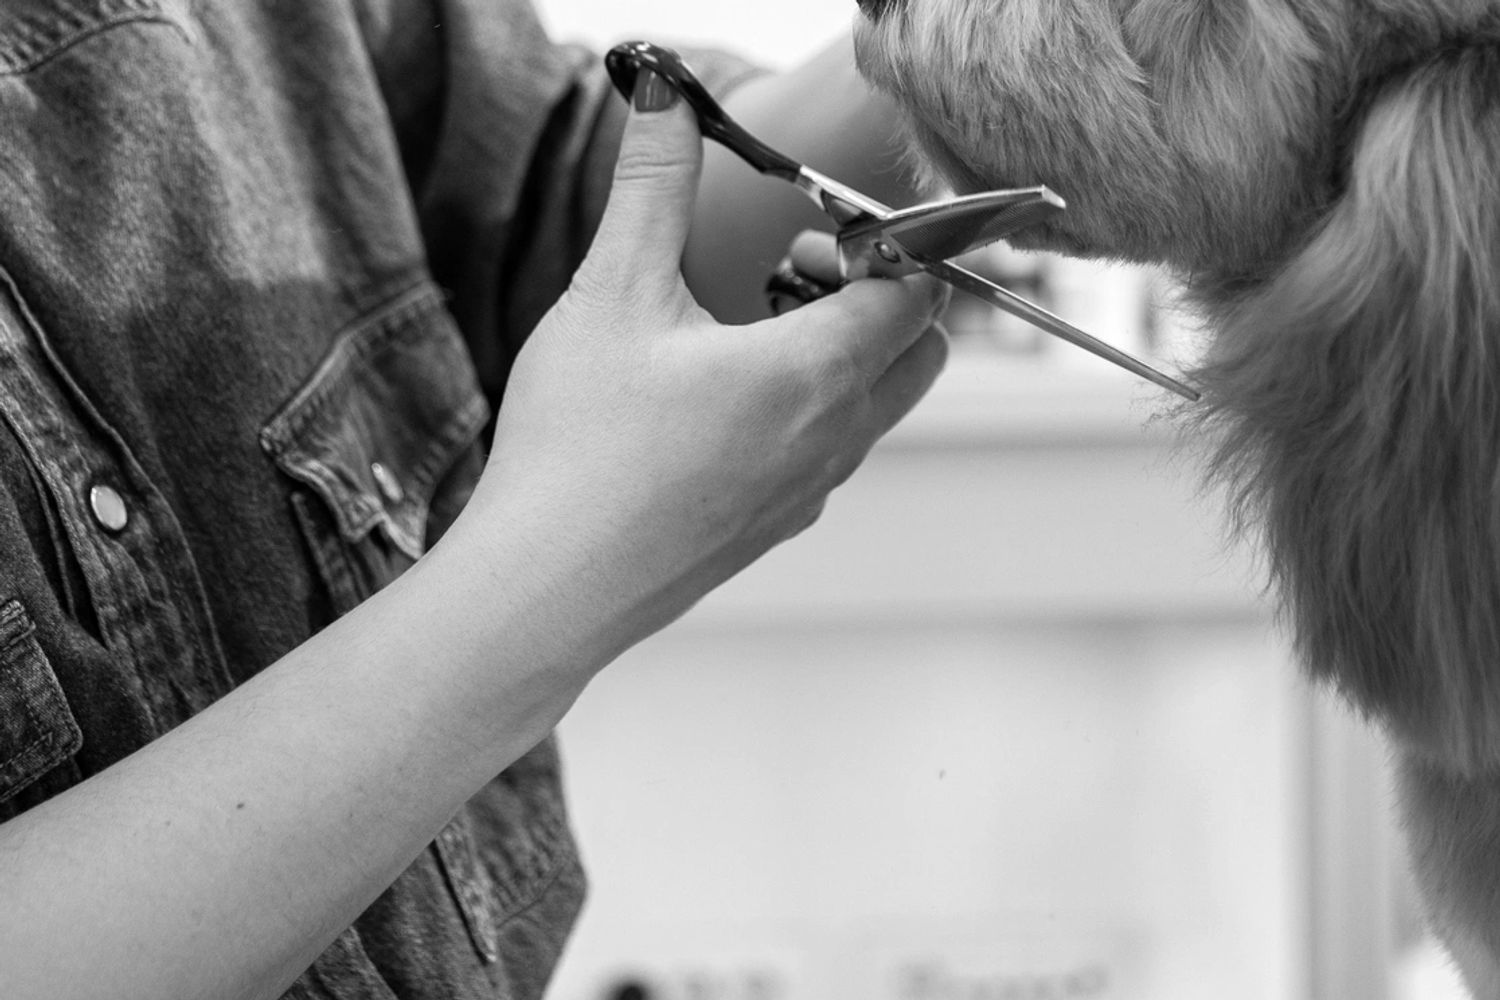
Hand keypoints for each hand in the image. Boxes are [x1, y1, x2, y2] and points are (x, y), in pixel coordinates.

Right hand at [468, 70, 949, 644]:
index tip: (810, 232)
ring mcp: (809, 495)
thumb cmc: (577, 451)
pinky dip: (809, 412)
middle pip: (919, 350)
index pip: (918, 291)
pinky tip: (713, 408)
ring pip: (875, 407)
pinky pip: (828, 455)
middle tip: (787, 277)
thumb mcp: (612, 296)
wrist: (543, 590)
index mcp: (813, 375)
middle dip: (880, 297)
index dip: (884, 245)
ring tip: (744, 337)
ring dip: (842, 356)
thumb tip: (663, 102)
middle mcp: (832, 441)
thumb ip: (651, 189)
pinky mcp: (774, 529)